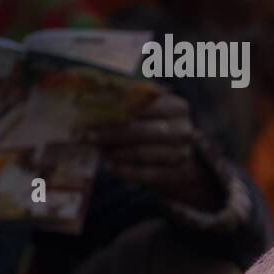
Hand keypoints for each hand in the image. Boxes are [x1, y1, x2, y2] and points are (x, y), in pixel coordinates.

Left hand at [87, 92, 218, 207]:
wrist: (175, 151)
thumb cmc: (152, 125)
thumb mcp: (144, 108)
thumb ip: (124, 102)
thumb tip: (91, 98)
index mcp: (177, 107)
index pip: (145, 106)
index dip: (117, 109)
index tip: (92, 112)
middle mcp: (184, 130)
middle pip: (144, 131)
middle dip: (113, 134)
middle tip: (89, 135)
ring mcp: (182, 153)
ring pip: (144, 153)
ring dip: (117, 153)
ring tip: (100, 151)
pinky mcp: (176, 174)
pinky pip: (147, 174)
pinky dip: (126, 171)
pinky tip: (112, 166)